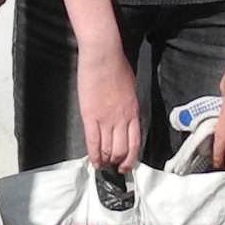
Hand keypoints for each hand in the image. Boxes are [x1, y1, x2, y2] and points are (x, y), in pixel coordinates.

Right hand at [75, 42, 143, 172]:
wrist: (103, 57)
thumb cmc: (117, 67)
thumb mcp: (131, 90)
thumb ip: (129, 107)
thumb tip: (126, 117)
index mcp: (133, 113)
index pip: (135, 143)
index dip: (131, 158)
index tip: (126, 165)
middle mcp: (122, 120)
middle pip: (121, 149)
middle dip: (117, 162)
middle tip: (113, 168)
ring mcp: (106, 120)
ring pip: (108, 149)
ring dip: (105, 160)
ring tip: (102, 166)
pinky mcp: (90, 116)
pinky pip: (93, 141)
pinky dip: (93, 154)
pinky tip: (93, 162)